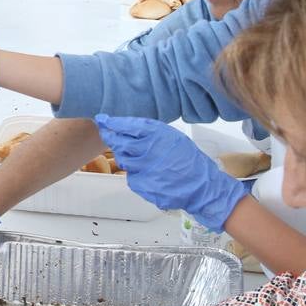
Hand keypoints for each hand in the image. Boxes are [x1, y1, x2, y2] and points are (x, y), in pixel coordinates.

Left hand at [94, 115, 247, 231]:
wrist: (201, 185)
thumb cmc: (188, 159)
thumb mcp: (172, 137)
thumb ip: (150, 132)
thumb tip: (127, 127)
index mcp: (156, 135)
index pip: (126, 126)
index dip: (112, 123)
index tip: (104, 121)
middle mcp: (147, 150)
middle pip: (119, 143)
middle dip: (110, 137)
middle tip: (107, 133)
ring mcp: (143, 169)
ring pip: (124, 161)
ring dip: (126, 157)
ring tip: (139, 157)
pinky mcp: (142, 185)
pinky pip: (132, 177)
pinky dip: (137, 174)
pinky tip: (150, 174)